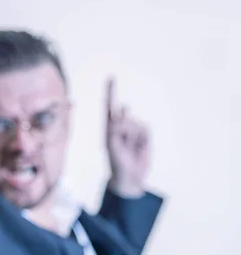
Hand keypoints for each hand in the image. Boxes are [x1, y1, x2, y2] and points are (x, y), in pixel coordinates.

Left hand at [106, 78, 150, 196]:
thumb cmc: (117, 163)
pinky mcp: (144, 134)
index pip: (109, 107)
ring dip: (133, 136)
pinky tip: (139, 147)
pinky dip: (143, 138)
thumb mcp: (112, 147)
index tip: (112, 77)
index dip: (111, 91)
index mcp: (109, 128)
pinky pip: (145, 128)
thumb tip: (122, 114)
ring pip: (135, 123)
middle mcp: (120, 126)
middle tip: (122, 140)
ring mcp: (133, 129)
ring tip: (130, 149)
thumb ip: (115, 129)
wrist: (131, 177)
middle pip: (124, 115)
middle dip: (126, 124)